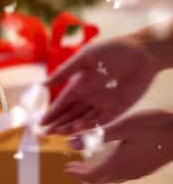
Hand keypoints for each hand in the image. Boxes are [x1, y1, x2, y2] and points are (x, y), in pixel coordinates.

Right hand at [41, 35, 165, 134]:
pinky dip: (90, 128)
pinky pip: (101, 122)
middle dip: (57, 124)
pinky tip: (79, 131)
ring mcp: (102, 104)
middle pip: (70, 115)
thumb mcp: (84, 58)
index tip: (41, 122)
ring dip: (70, 128)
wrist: (142, 52)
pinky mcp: (117, 109)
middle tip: (45, 133)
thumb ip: (64, 72)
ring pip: (83, 120)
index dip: (51, 113)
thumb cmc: (112, 50)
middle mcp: (88, 97)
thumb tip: (43, 84)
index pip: (62, 103)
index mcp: (79, 85)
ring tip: (58, 133)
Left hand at [66, 109, 172, 183]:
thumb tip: (70, 142)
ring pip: (112, 177)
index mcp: (120, 164)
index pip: (93, 175)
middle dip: (84, 174)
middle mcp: (129, 172)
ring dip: (96, 173)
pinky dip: (109, 171)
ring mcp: (139, 171)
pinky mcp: (147, 167)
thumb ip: (96, 136)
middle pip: (101, 178)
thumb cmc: (154, 125)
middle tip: (70, 168)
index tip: (66, 169)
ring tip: (85, 166)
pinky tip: (109, 162)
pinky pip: (122, 174)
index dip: (78, 174)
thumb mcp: (122, 126)